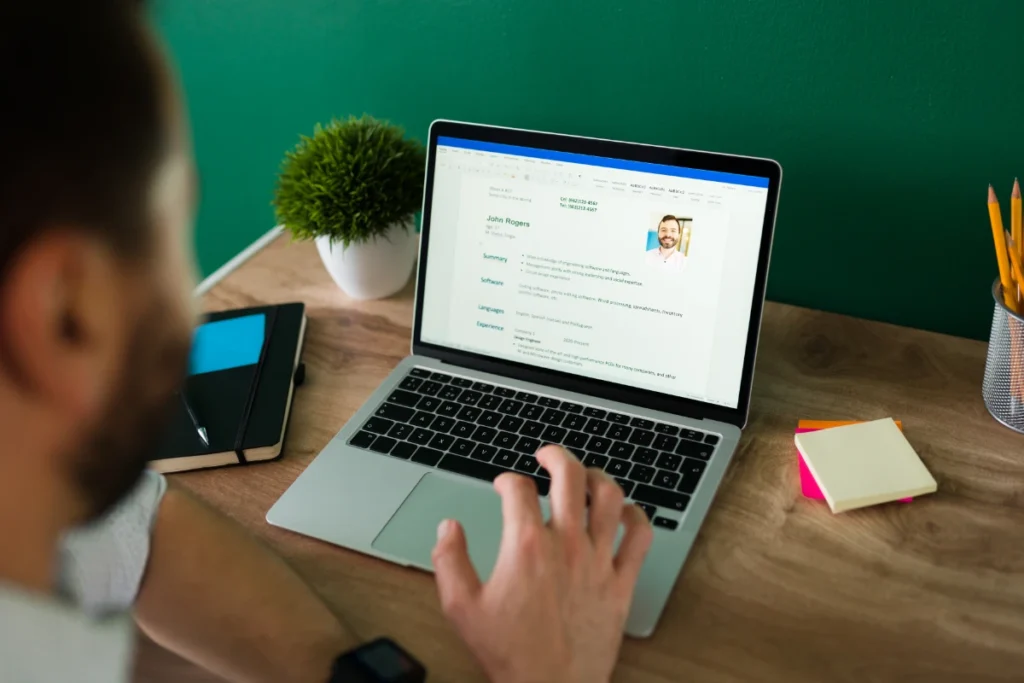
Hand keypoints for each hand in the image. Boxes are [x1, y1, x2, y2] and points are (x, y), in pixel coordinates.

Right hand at [432, 445, 652, 682]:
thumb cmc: (511, 654)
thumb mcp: (461, 608)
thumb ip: (449, 560)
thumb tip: (449, 528)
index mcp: (527, 546)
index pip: (518, 489)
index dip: (506, 479)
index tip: (503, 485)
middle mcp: (567, 544)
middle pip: (570, 476)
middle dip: (555, 456)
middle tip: (547, 455)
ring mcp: (599, 561)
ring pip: (610, 497)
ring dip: (597, 477)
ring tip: (586, 475)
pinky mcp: (621, 582)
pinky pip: (640, 537)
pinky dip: (636, 515)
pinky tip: (626, 511)